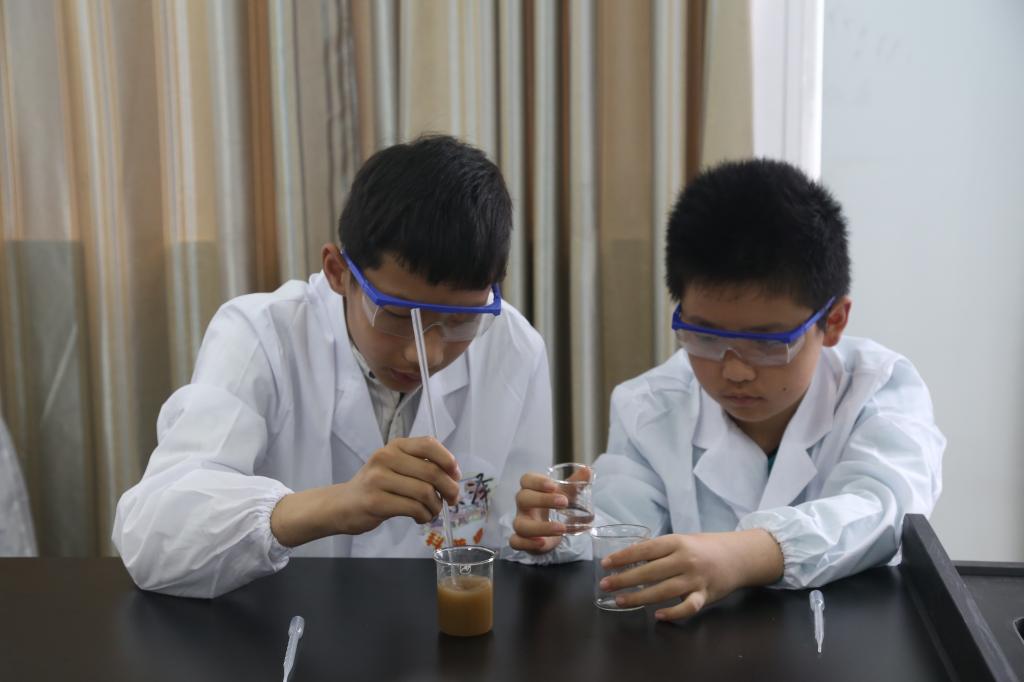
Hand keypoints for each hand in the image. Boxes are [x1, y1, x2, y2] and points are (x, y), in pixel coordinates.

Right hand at [271, 436, 460, 545]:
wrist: (341, 504)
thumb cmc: (375, 486)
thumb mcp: (395, 466)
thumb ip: (420, 465)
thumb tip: (453, 475)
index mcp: (395, 446)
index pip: (429, 444)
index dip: (448, 460)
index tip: (455, 475)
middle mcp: (385, 457)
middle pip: (432, 472)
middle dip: (449, 489)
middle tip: (451, 500)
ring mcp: (378, 479)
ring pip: (424, 493)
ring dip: (435, 507)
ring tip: (431, 512)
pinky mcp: (375, 502)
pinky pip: (413, 508)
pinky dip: (424, 516)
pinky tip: (420, 518)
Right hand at [508, 465, 593, 553]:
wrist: (547, 530)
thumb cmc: (552, 506)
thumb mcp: (564, 494)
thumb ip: (575, 484)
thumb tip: (588, 470)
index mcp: (531, 489)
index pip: (526, 480)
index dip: (537, 481)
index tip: (553, 486)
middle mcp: (523, 506)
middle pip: (522, 498)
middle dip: (542, 500)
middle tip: (564, 503)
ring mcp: (521, 523)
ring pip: (520, 524)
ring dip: (540, 527)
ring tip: (561, 528)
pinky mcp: (520, 540)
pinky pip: (516, 542)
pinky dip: (527, 543)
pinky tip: (542, 542)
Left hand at [598, 529, 783, 619]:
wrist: (737, 556)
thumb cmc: (703, 548)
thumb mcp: (681, 541)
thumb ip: (659, 550)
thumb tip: (628, 557)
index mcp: (677, 542)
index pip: (645, 548)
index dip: (624, 556)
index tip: (606, 564)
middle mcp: (685, 559)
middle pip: (650, 571)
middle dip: (625, 579)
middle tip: (606, 584)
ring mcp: (696, 578)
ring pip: (663, 590)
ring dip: (639, 597)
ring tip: (620, 601)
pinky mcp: (706, 595)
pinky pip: (688, 607)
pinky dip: (673, 613)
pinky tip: (658, 616)